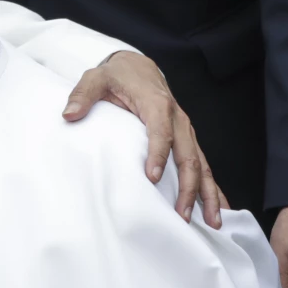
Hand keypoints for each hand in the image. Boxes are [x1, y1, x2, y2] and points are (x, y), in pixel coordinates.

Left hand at [61, 51, 224, 228]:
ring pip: (201, 162)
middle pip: (188, 154)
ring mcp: (185, 129)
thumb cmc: (117, 75)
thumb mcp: (95, 78)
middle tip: (182, 214)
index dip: (159, 154)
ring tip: (212, 221)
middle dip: (188, 186)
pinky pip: (202, 162)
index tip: (153, 177)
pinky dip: (211, 185)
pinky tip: (219, 207)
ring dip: (206, 192)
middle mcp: (177, 118)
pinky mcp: (186, 137)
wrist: (137, 65)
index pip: (160, 131)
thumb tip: (69, 114)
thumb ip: (82, 95)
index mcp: (156, 103)